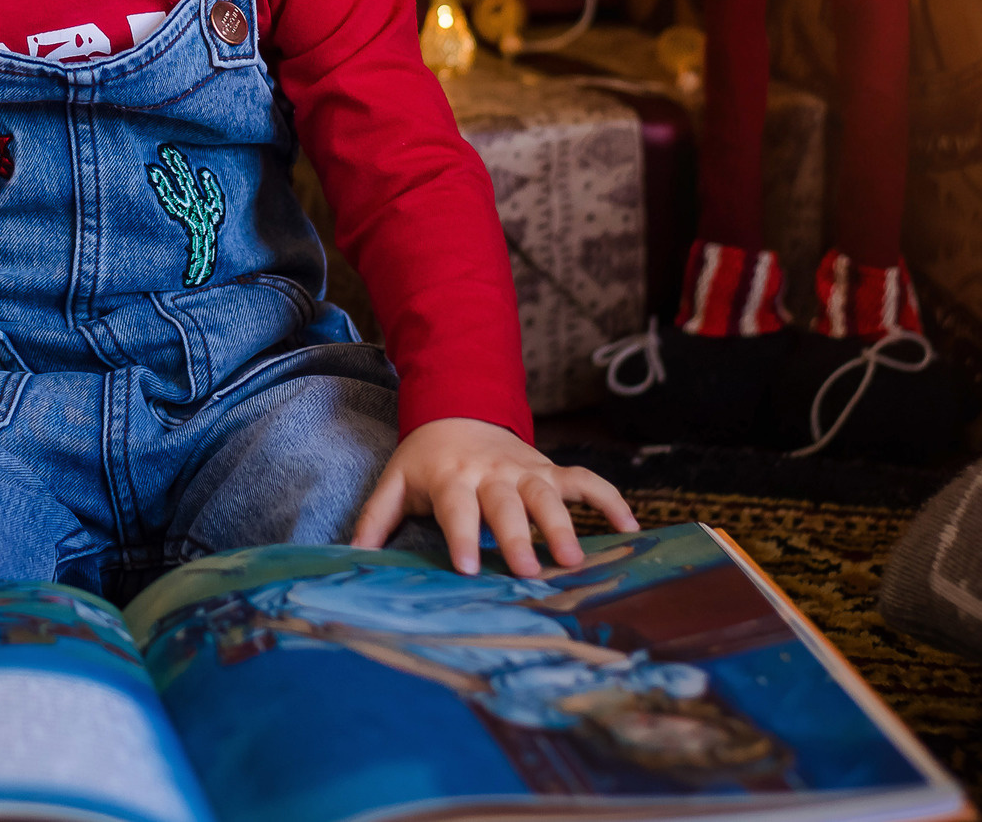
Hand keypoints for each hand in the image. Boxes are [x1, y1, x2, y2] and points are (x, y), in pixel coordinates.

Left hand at [349, 417, 635, 577]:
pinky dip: (610, 501)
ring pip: (549, 494)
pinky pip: (586, 481)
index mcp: (452, 477)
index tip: (469, 568)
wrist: (458, 410)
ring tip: (577, 560)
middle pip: (507, 504)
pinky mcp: (551, 469)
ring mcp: (526, 469)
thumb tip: (351, 555)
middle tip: (533, 572)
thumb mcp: (395, 482)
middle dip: (520, 537)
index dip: (462, 536)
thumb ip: (376, 519)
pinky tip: (630, 529)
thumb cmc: (425, 461)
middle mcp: (492, 472)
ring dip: (564, 524)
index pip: (457, 509)